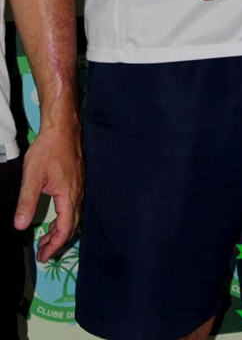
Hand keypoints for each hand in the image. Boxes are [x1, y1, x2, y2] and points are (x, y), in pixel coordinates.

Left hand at [14, 122, 82, 261]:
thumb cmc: (48, 150)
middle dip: (57, 241)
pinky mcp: (76, 179)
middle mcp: (78, 192)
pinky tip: (55, 216)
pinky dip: (63, 217)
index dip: (55, 245)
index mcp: (69, 195)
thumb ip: (27, 202)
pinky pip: (73, 205)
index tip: (43, 257)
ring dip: (60, 229)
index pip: (65, 228)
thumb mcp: (32, 177)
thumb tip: (19, 226)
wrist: (62, 127)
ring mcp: (79, 185)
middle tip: (42, 252)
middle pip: (71, 224)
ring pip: (73, 215)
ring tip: (46, 238)